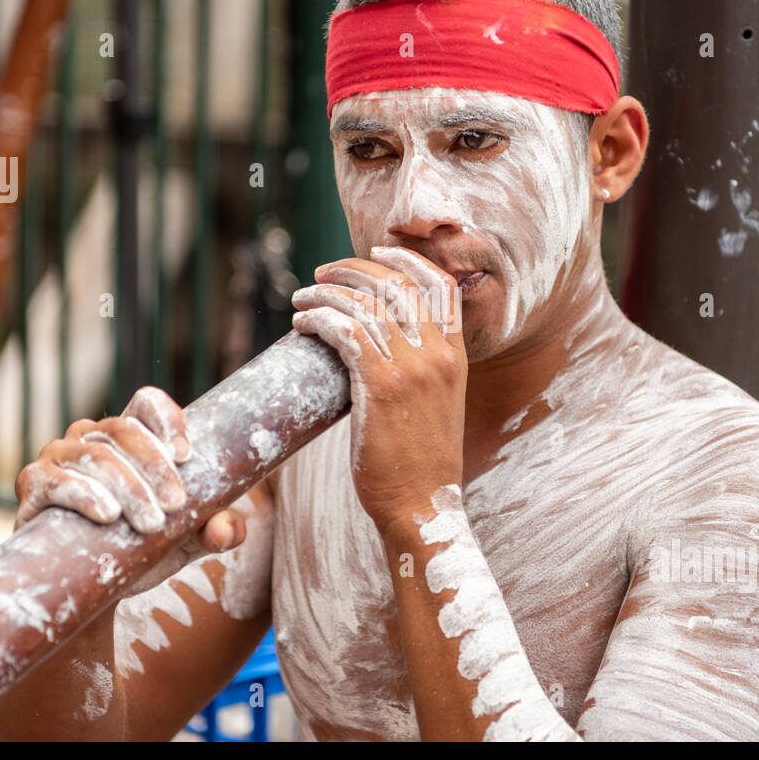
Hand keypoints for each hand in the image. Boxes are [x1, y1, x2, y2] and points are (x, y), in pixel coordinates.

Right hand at [14, 386, 247, 553]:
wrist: (86, 591)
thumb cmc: (139, 552)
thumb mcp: (184, 542)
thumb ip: (215, 531)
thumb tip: (227, 529)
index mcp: (128, 436)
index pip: (146, 403)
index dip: (167, 419)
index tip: (186, 456)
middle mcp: (91, 436)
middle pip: (124, 429)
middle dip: (155, 467)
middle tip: (176, 505)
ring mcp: (58, 456)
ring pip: (96, 455)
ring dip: (129, 488)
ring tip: (151, 523)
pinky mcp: (33, 485)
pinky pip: (56, 480)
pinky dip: (84, 495)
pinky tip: (108, 515)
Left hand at [291, 245, 465, 531]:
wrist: (423, 507)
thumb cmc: (421, 465)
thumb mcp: (436, 407)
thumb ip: (419, 372)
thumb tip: (376, 347)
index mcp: (456, 356)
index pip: (438, 286)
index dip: (406, 260)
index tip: (375, 252)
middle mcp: (438, 354)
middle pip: (396, 284)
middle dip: (354, 269)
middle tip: (323, 272)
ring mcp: (412, 368)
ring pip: (365, 304)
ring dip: (326, 292)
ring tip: (302, 297)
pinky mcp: (381, 385)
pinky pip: (344, 331)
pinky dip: (319, 318)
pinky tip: (303, 322)